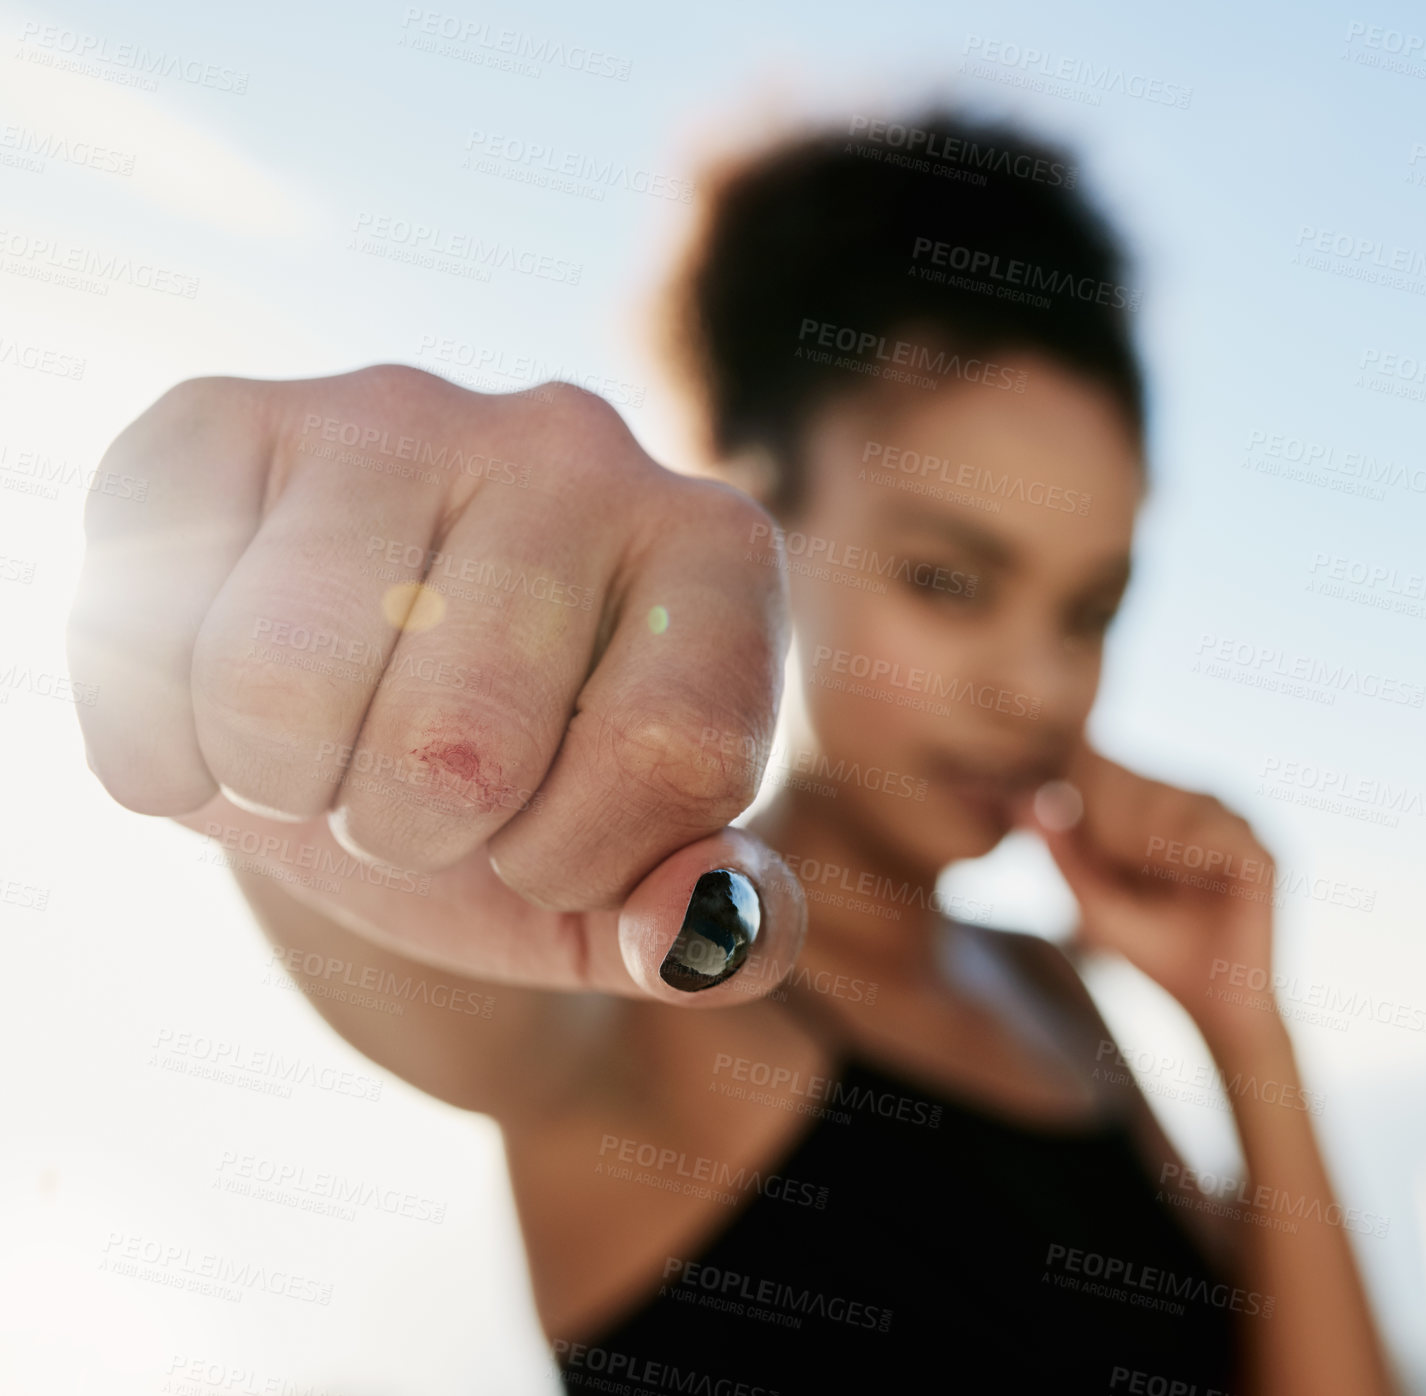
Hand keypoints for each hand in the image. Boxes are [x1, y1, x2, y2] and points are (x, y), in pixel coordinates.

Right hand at [68, 366, 805, 1004]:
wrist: (372, 735)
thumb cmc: (526, 806)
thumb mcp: (637, 884)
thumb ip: (720, 924)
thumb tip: (691, 941)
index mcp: (715, 554)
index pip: (671, 754)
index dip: (582, 857)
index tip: (548, 842)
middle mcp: (571, 444)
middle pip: (460, 739)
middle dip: (415, 833)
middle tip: (415, 789)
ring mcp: (395, 414)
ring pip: (282, 683)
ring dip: (287, 786)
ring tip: (323, 745)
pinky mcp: (227, 418)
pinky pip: (139, 620)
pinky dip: (156, 741)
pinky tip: (211, 716)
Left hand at [1014, 737, 1278, 1048]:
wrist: (1210, 1003)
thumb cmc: (1149, 949)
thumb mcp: (1092, 902)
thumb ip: (1063, 855)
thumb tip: (1023, 803)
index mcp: (1161, 808)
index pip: (1116, 777)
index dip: (1087, 796)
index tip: (1075, 835)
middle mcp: (1200, 806)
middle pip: (1143, 784)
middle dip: (1115, 822)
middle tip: (1116, 871)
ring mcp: (1235, 825)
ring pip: (1178, 801)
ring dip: (1149, 836)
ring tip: (1146, 881)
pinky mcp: (1263, 853)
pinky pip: (1219, 832)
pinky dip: (1190, 852)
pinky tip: (1176, 881)